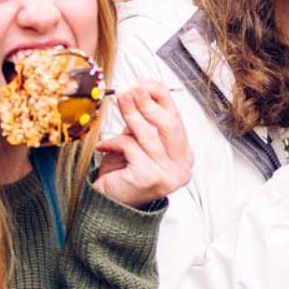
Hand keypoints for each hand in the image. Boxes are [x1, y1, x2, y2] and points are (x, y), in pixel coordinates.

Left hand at [93, 79, 193, 207]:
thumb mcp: (138, 141)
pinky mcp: (151, 178)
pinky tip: (104, 144)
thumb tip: (142, 86)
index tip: (145, 83)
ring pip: (149, 135)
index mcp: (183, 154)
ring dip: (132, 115)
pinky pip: (133, 149)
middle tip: (132, 88)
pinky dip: (115, 143)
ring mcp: (170, 174)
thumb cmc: (124, 171)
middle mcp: (182, 166)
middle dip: (148, 104)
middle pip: (168, 126)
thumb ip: (143, 120)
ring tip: (121, 100)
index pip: (177, 119)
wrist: (109, 205)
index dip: (162, 99)